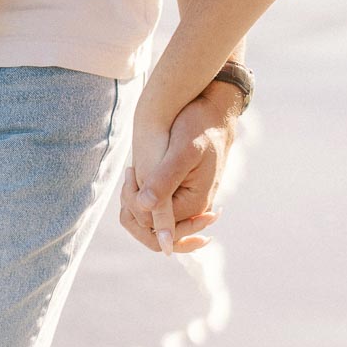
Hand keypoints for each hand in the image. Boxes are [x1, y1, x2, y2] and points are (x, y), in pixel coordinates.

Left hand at [120, 80, 242, 254]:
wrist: (215, 114)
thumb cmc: (200, 127)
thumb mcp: (181, 152)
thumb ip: (164, 183)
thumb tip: (144, 208)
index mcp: (194, 206)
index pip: (152, 226)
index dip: (134, 204)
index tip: (131, 171)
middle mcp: (193, 211)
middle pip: (152, 231)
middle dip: (133, 206)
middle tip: (131, 171)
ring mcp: (189, 205)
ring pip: (152, 222)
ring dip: (136, 202)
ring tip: (134, 171)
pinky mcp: (183, 196)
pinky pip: (158, 211)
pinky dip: (143, 197)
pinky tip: (138, 174)